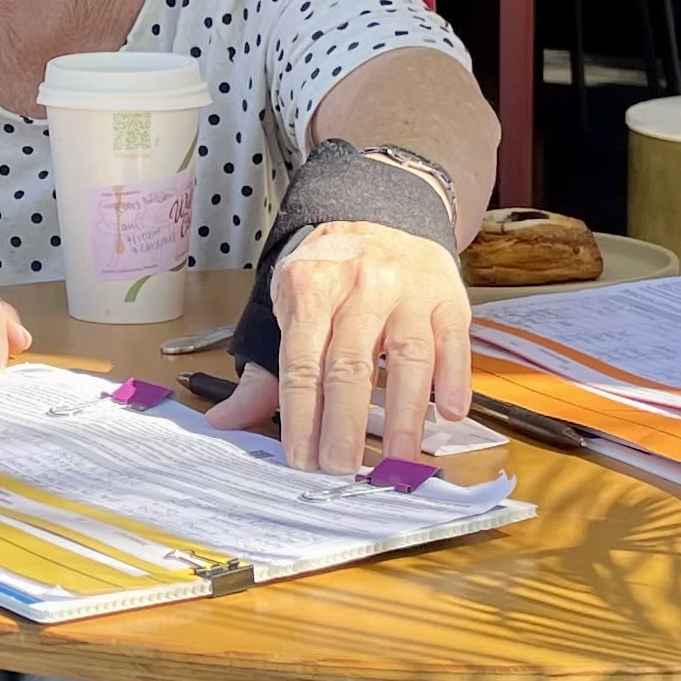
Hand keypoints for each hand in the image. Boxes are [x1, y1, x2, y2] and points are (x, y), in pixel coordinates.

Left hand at [212, 219, 470, 474]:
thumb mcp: (287, 304)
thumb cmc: (330, 272)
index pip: (302, 362)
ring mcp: (409, 291)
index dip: (301, 415)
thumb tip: (225, 420)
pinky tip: (449, 413)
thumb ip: (265, 368)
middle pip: (351, 363)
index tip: (302, 458)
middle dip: (345, 422)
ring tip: (398, 458)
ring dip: (405, 412)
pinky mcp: (448, 298)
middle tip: (342, 467)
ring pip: (409, 355)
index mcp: (310, 289)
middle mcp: (361, 287)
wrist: (380, 213)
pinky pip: (454, 341)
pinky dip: (455, 379)